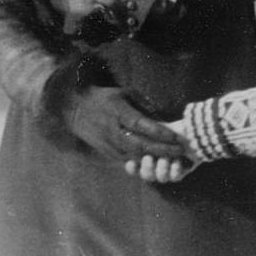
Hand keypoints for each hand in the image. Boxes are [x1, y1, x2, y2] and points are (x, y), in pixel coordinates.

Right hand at [62, 84, 190, 163]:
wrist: (74, 110)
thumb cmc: (104, 99)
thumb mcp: (123, 93)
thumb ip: (143, 104)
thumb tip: (164, 116)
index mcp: (117, 112)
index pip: (140, 124)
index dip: (158, 132)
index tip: (175, 136)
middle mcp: (112, 130)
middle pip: (139, 144)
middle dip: (162, 149)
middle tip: (180, 150)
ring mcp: (108, 143)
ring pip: (134, 155)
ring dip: (155, 159)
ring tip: (174, 159)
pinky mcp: (107, 152)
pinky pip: (128, 160)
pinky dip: (144, 162)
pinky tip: (159, 162)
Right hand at [124, 124, 198, 184]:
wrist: (196, 130)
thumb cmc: (174, 127)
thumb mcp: (154, 127)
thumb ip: (140, 133)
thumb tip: (126, 134)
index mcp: (149, 155)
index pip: (135, 167)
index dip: (132, 168)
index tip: (131, 163)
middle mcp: (159, 164)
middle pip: (146, 176)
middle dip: (146, 169)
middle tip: (148, 158)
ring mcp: (171, 169)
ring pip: (160, 179)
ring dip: (161, 169)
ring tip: (165, 159)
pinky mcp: (183, 172)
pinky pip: (175, 178)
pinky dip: (175, 170)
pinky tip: (177, 162)